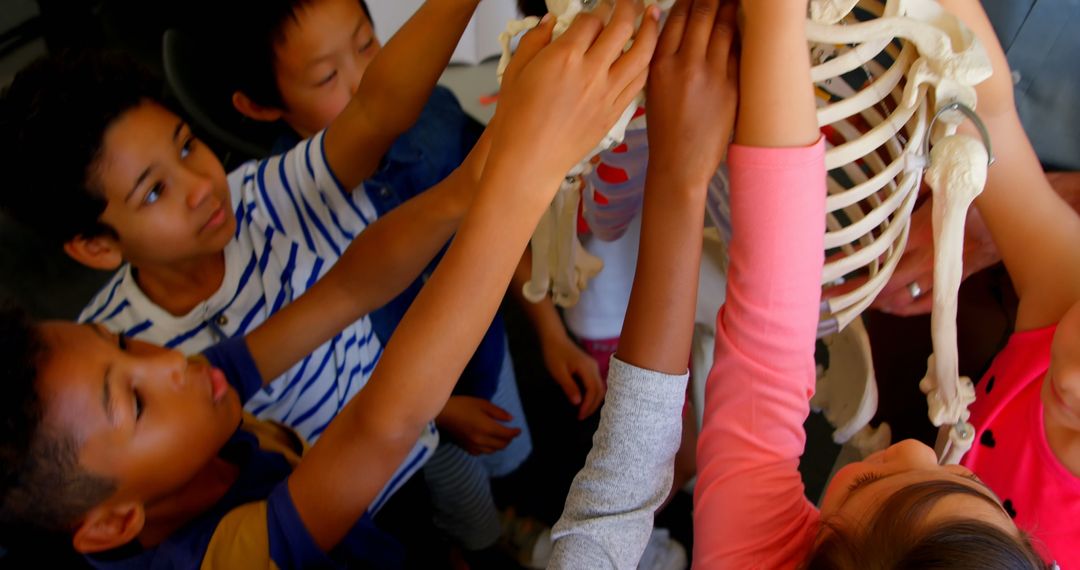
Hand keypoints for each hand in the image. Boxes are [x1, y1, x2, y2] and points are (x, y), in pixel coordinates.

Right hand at [436, 396, 522, 454]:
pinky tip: (487, 442)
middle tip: (510, 433)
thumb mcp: (482, 404)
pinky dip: (488, 448)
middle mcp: (482, 440)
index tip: (519, 430)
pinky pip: (482, 452)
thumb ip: (498, 412)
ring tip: (500, 437)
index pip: (507, 435)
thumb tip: (510, 419)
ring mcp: (474, 445)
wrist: (442, 413)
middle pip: (501, 445)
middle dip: (509, 439)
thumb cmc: (462, 405)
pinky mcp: (466, 448)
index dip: (515, 433)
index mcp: (487, 428)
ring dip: (499, 445)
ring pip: (493, 450)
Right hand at [492, 0, 660, 177]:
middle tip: (630, 2)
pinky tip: (647, 54)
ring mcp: (607, 93)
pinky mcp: (614, 112)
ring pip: (642, 52)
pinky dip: (647, 63)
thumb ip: (534, 40)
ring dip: (651, 29)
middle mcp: (591, 72)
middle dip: (629, 6)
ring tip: (654, 16)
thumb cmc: (518, 120)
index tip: (595, 9)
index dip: (594, 9)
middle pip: (622, 26)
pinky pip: (640, 81)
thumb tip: (549, 23)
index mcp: (565, 56)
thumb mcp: (515, 70)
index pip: (591, 19)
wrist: (530, 160)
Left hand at [541, 334, 605, 418]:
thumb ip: (569, 387)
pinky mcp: (590, 367)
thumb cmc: (554, 354)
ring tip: (584, 411)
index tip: (579, 415)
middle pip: (600, 390)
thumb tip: (578, 402)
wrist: (554, 338)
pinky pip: (596, 383)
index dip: (588, 405)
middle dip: (593, 406)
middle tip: (582, 417)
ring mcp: (593, 366)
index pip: (593, 390)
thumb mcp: (558, 372)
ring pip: (600, 387)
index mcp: (587, 368)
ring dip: (594, 400)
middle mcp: (594, 367)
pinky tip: (585, 400)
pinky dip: (593, 394)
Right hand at [646, 0, 737, 183]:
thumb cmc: (666, 131)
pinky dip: (740, 34)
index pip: (675, 17)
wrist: (679, 164)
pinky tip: (742, 25)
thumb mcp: (653, 89)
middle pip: (701, 13)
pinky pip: (738, 51)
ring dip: (730, 6)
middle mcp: (684, 65)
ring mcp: (710, 75)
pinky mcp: (731, 87)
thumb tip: (675, 31)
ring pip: (723, 27)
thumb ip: (663, 58)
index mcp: (660, 65)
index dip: (687, 0)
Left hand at [832, 194, 999, 315]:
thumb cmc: (969, 197)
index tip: (830, 271)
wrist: (1013, 217)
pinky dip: (903, 309)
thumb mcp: (938, 189)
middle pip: (885, 283)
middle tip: (829, 296)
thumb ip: (909, 192)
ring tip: (851, 301)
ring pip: (903, 298)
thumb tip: (882, 179)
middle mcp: (931, 259)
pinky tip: (885, 307)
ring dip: (876, 302)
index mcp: (924, 232)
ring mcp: (943, 275)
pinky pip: (925, 305)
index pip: (881, 255)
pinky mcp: (954, 284)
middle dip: (856, 291)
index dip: (854, 266)